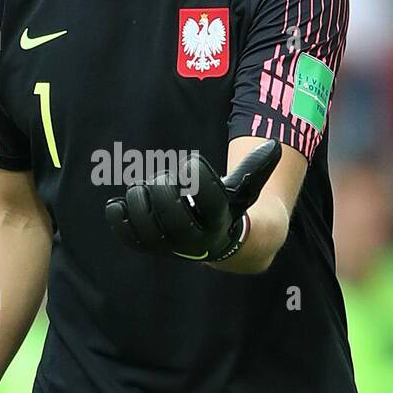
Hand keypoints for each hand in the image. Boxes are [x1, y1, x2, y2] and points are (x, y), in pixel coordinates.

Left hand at [105, 138, 280, 261]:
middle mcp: (196, 240)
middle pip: (175, 218)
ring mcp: (173, 248)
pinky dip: (120, 220)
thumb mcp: (245, 188)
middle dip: (164, 190)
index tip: (191, 163)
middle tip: (164, 178)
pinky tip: (117, 204)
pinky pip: (132, 239)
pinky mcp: (153, 249)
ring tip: (140, 188)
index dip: (198, 176)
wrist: (221, 244)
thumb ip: (256, 167)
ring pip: (150, 229)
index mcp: (220, 222)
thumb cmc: (230, 207)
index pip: (209, 199)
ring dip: (139, 202)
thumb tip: (274, 144)